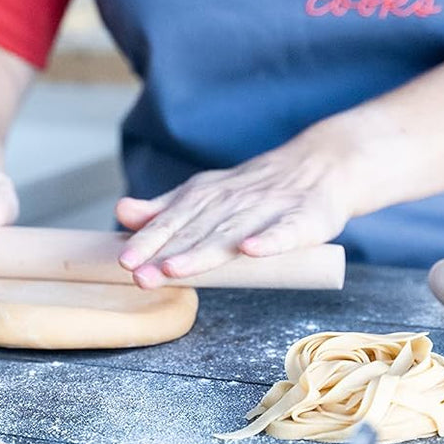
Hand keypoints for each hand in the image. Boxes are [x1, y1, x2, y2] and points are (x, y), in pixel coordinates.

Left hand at [115, 131, 356, 288]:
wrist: (321, 167)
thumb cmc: (256, 191)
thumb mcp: (207, 193)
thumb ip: (166, 208)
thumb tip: (122, 212)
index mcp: (208, 196)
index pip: (173, 221)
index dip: (148, 242)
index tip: (125, 261)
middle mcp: (233, 201)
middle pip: (196, 232)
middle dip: (166, 254)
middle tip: (140, 277)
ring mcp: (268, 210)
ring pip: (232, 235)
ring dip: (203, 252)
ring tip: (176, 269)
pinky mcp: (302, 219)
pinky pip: (284, 231)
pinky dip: (269, 240)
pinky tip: (252, 250)